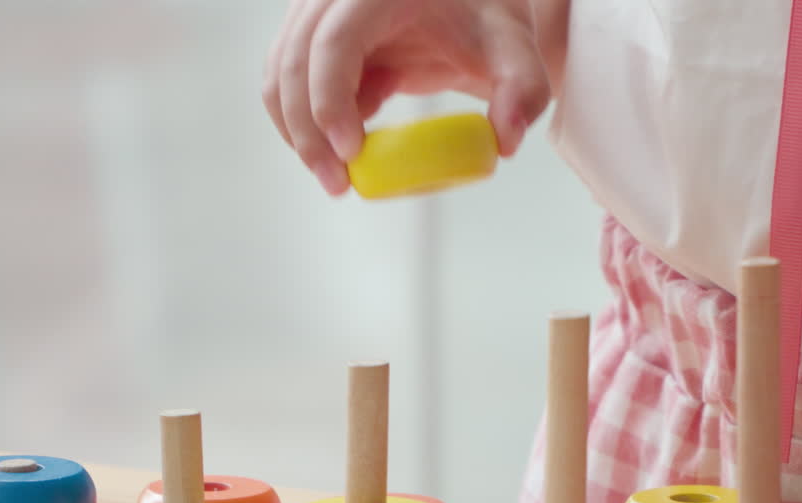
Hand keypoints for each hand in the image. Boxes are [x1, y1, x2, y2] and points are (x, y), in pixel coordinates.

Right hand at [262, 0, 552, 194]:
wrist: (467, 1)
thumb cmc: (485, 18)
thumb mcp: (514, 50)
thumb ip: (522, 92)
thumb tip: (506, 141)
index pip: (333, 43)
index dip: (330, 100)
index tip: (351, 153)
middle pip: (293, 63)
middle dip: (307, 133)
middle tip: (338, 185)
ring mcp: (314, 12)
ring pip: (280, 76)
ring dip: (299, 133)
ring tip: (339, 175)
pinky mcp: (310, 36)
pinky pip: (290, 82)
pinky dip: (307, 122)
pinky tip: (349, 142)